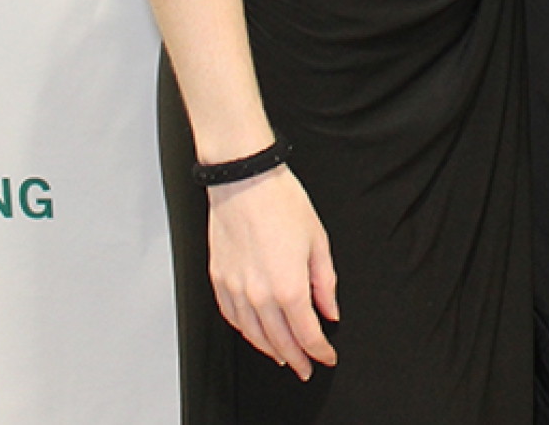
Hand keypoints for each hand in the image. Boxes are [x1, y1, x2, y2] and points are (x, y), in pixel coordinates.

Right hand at [205, 168, 338, 377]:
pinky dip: (246, 331)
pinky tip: (255, 332)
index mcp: (289, 287)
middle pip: (280, 342)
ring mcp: (235, 290)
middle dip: (297, 359)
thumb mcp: (318, 241)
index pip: (307, 335)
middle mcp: (259, 295)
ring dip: (271, 350)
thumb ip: (325, 282)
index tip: (327, 357)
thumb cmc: (281, 203)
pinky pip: (232, 318)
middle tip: (306, 368)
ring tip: (284, 356)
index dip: (320, 351)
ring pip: (253, 335)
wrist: (244, 180)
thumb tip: (330, 310)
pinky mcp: (218, 280)